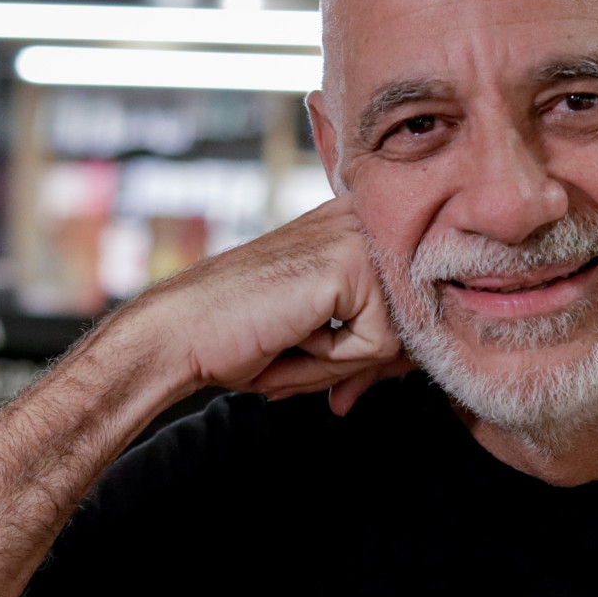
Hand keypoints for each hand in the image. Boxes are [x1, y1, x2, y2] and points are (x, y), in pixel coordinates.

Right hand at [122, 196, 412, 414]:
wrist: (179, 333)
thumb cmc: (239, 337)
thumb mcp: (321, 337)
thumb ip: (372, 344)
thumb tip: (418, 362)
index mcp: (352, 225)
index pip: (406, 300)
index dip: (375, 354)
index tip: (339, 378)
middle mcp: (360, 218)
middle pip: (408, 320)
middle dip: (362, 363)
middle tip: (299, 356)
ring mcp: (357, 235)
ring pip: (397, 337)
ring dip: (343, 363)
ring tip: (288, 340)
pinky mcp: (350, 264)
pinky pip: (378, 345)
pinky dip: (333, 361)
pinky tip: (290, 334)